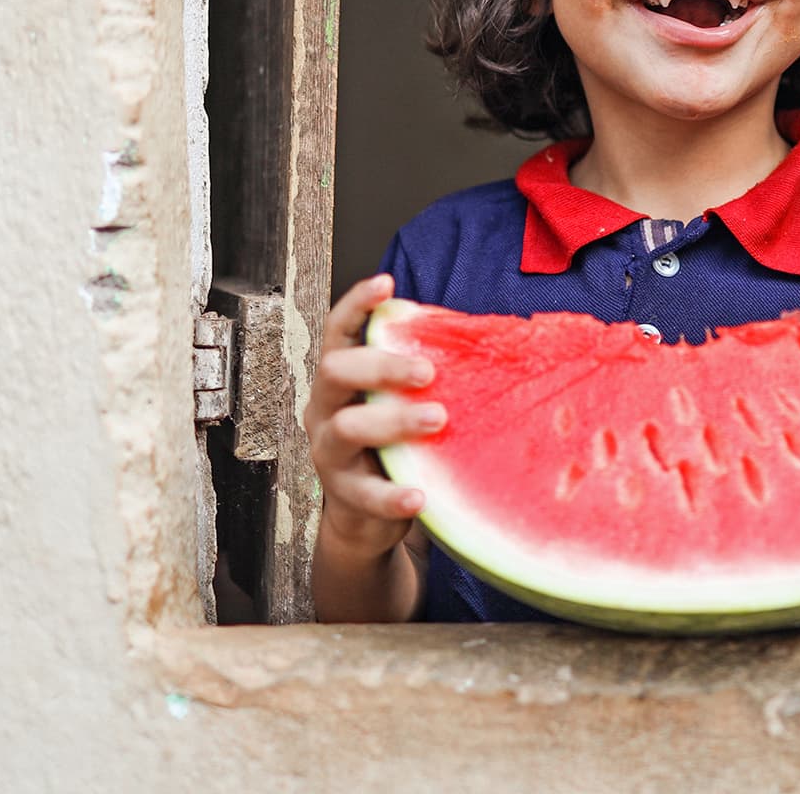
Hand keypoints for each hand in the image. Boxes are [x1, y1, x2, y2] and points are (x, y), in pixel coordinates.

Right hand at [303, 274, 445, 559]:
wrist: (366, 516)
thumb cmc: (392, 441)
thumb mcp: (397, 400)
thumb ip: (417, 370)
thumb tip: (473, 333)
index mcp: (341, 377)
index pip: (338, 331)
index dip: (357, 304)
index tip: (386, 282)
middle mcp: (325, 408)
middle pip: (335, 370)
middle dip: (381, 365)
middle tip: (428, 372)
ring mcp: (329, 452)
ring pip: (348, 428)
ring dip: (394, 420)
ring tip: (438, 420)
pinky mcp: (344, 495)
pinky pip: (365, 494)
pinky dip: (393, 496)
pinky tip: (420, 496)